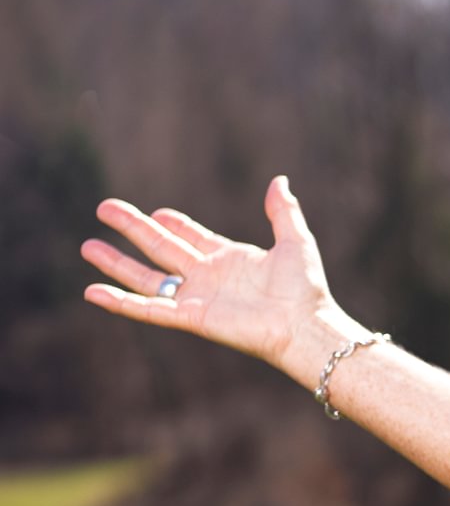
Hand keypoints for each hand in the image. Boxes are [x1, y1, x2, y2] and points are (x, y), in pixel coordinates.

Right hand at [81, 176, 344, 375]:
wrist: (305, 326)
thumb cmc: (305, 289)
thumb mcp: (295, 242)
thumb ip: (283, 211)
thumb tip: (279, 180)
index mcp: (230, 259)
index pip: (191, 238)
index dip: (173, 224)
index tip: (156, 212)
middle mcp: (208, 277)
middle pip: (160, 248)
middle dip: (132, 228)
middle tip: (104, 208)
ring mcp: (196, 297)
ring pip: (146, 278)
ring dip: (116, 263)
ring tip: (88, 247)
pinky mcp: (191, 317)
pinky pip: (148, 308)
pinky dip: (120, 302)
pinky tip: (92, 291)